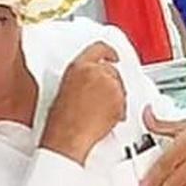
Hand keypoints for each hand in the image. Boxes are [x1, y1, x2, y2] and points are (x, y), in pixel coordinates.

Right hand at [41, 43, 125, 164]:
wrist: (68, 136)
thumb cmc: (62, 120)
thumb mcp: (64, 90)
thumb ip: (80, 79)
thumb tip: (89, 82)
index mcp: (78, 67)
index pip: (99, 49)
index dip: (109, 52)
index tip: (114, 56)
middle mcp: (95, 71)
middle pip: (112, 70)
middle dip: (110, 84)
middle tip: (100, 98)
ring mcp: (110, 84)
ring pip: (119, 86)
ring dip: (114, 98)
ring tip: (98, 111)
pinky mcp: (119, 98)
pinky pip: (124, 102)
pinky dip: (118, 110)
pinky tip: (103, 118)